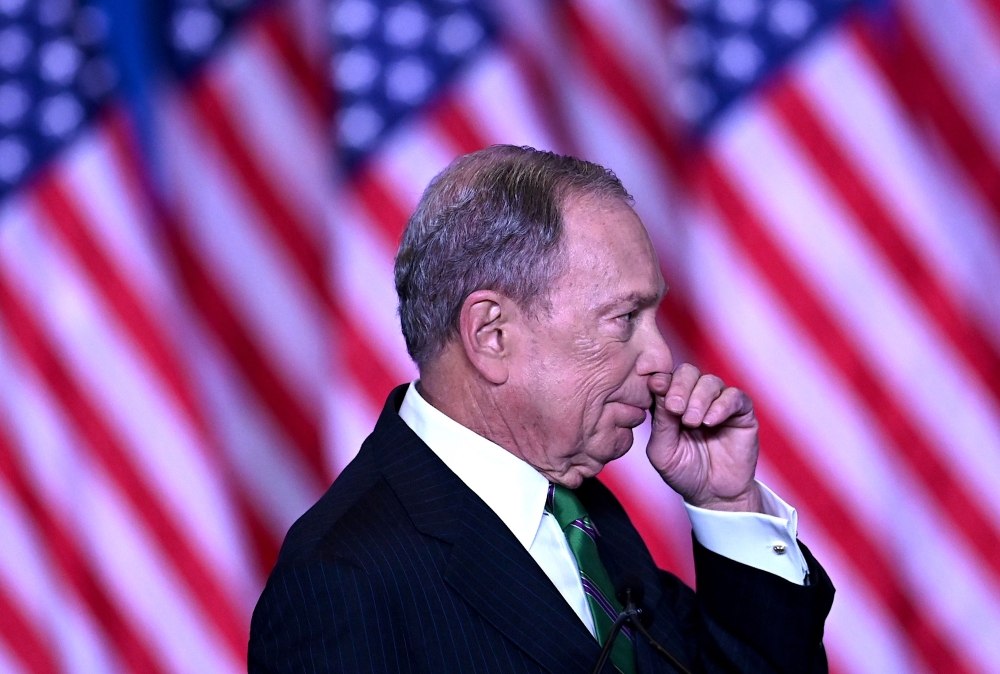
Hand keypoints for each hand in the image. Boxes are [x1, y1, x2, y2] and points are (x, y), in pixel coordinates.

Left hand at [646, 364, 761, 512]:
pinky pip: (735, 396)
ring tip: (693, 422)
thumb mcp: (663, 450)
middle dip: (680, 387)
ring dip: (699, 398)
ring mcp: (719, 403)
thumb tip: (658, 386)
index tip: (656, 386)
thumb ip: (660, 421)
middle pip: (688, 372)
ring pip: (711, 381)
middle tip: (675, 408)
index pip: (666, 379)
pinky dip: (722, 405)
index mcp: (671, 403)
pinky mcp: (741, 413)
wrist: (713, 495)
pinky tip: (710, 421)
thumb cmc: (683, 472)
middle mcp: (694, 398)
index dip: (661, 379)